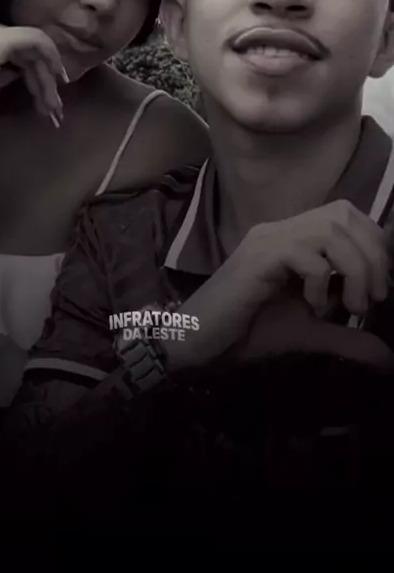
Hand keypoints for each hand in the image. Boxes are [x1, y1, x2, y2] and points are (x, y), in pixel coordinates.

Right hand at [167, 201, 390, 371]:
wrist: (198, 342)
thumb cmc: (248, 332)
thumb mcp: (310, 333)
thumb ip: (348, 337)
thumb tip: (389, 358)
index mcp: (294, 237)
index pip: (346, 215)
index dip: (374, 243)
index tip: (378, 287)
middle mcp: (281, 229)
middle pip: (344, 214)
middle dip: (372, 255)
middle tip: (369, 298)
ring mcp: (267, 239)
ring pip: (330, 230)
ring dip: (353, 268)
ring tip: (350, 305)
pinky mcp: (257, 257)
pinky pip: (305, 254)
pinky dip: (321, 281)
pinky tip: (312, 307)